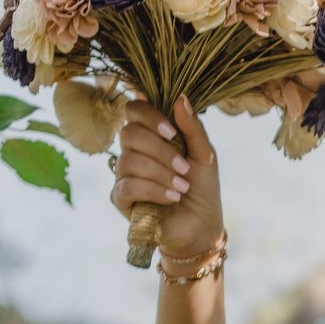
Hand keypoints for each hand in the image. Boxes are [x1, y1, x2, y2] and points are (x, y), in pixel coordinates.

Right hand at [111, 96, 224, 262]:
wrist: (201, 225)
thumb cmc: (201, 187)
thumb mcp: (204, 154)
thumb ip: (192, 127)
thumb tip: (180, 98)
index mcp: (151, 134)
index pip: (134, 109)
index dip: (148, 115)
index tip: (172, 132)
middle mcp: (133, 150)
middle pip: (129, 133)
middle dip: (160, 150)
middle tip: (184, 167)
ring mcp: (123, 173)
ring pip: (129, 160)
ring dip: (160, 173)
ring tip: (182, 186)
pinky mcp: (120, 197)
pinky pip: (128, 185)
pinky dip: (153, 189)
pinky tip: (172, 197)